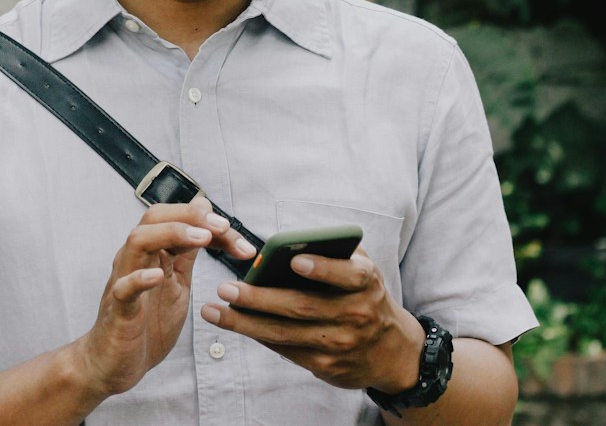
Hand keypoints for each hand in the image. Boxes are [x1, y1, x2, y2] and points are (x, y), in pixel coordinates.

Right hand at [73, 196, 256, 398]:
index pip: (179, 219)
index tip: (242, 243)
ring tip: (202, 239)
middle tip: (222, 227)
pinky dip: (140, 278)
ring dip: (172, 233)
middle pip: (156, 216)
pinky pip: (124, 287)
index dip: (212, 224)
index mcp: (153, 252)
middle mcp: (137, 259)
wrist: (115, 363)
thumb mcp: (177, 283)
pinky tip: (158, 276)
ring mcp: (125, 281)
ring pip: (138, 240)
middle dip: (192, 216)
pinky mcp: (118, 310)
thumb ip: (187, 253)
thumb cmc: (146, 322)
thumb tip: (207, 222)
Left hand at [200, 248, 423, 392]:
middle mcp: (354, 314)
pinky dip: (258, 336)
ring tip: (214, 310)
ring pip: (285, 332)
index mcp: (365, 284)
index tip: (295, 260)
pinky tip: (236, 324)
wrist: (391, 351)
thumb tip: (293, 239)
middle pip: (301, 306)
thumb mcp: (364, 271)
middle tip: (227, 287)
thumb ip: (337, 254)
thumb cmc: (366, 297)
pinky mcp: (325, 365)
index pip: (347, 274)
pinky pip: (285, 349)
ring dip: (245, 322)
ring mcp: (338, 343)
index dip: (322, 268)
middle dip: (260, 298)